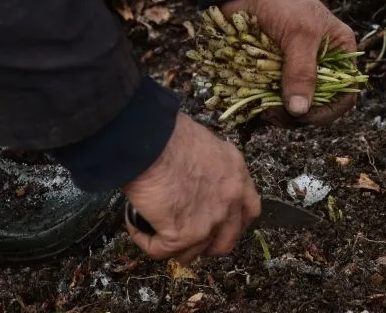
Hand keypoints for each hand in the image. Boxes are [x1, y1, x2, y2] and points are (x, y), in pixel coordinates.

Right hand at [122, 113, 260, 264]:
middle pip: (227, 240)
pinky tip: (136, 226)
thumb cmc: (167, 132)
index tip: (217, 222)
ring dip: (174, 245)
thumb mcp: (203, 143)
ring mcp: (209, 220)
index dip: (232, 221)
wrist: (150, 140)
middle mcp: (230, 199)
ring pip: (194, 252)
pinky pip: (161, 251)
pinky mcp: (183, 234)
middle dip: (207, 243)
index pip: (248, 209)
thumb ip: (208, 166)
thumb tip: (192, 176)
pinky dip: (146, 241)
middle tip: (187, 235)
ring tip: (154, 230)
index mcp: (236, 173)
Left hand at [221, 0, 357, 126]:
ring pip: (292, 105)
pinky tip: (255, 104)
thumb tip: (300, 111)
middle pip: (317, 105)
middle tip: (276, 115)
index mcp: (339, 53)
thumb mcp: (300, 34)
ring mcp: (293, 70)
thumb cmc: (282, 1)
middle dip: (298, 115)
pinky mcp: (270, 72)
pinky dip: (264, 105)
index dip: (328, 111)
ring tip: (263, 110)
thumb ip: (302, 72)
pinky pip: (271, 98)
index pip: (345, 94)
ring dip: (279, 112)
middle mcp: (319, 65)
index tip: (304, 116)